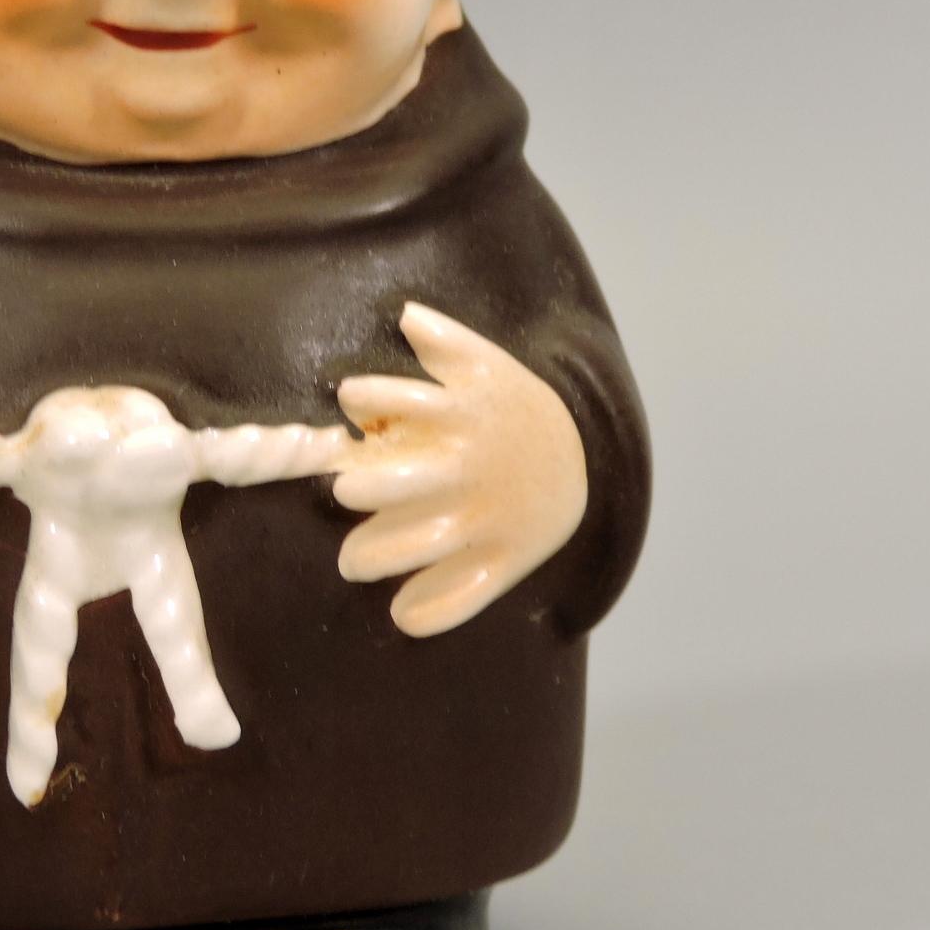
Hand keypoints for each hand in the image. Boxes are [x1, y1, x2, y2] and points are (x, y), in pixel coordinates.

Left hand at [334, 303, 588, 637]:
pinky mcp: (504, 558)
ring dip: (382, 555)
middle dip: (364, 487)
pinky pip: (468, 594)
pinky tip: (403, 614)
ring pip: (429, 542)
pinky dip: (435, 612)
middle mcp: (470, 467)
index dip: (366, 398)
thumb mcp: (490, 367)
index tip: (350, 402)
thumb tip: (405, 315)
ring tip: (354, 561)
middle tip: (346, 490)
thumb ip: (445, 341)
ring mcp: (487, 516)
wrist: (583, 457)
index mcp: (463, 414)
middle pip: (406, 481)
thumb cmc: (515, 410)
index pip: (401, 399)